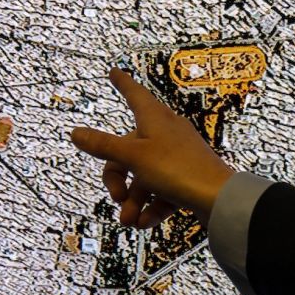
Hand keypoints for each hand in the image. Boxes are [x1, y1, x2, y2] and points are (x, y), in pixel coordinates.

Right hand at [70, 67, 234, 229]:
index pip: (134, 93)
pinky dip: (151, 207)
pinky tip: (144, 224)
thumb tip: (75, 132)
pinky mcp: (186, 178)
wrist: (220, 199)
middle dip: (118, 179)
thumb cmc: (176, 169)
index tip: (113, 71)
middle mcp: (166, 133)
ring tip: (129, 222)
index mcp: (155, 118)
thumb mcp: (133, 157)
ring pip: (144, 176)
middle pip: (128, 149)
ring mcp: (177, 156)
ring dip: (133, 200)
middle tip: (117, 198)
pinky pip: (161, 190)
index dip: (122, 83)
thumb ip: (103, 146)